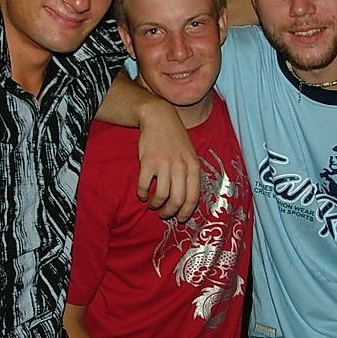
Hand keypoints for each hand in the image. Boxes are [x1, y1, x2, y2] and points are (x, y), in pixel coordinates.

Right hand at [137, 102, 200, 220]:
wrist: (160, 118)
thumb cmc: (176, 139)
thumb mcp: (191, 154)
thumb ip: (190, 174)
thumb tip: (187, 199)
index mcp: (193, 167)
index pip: (193, 197)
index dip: (186, 212)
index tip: (179, 219)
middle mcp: (180, 167)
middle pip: (176, 200)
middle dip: (169, 212)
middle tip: (164, 214)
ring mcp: (164, 165)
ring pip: (161, 196)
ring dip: (155, 204)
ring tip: (152, 203)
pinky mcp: (148, 162)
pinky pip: (144, 186)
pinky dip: (142, 194)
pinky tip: (142, 193)